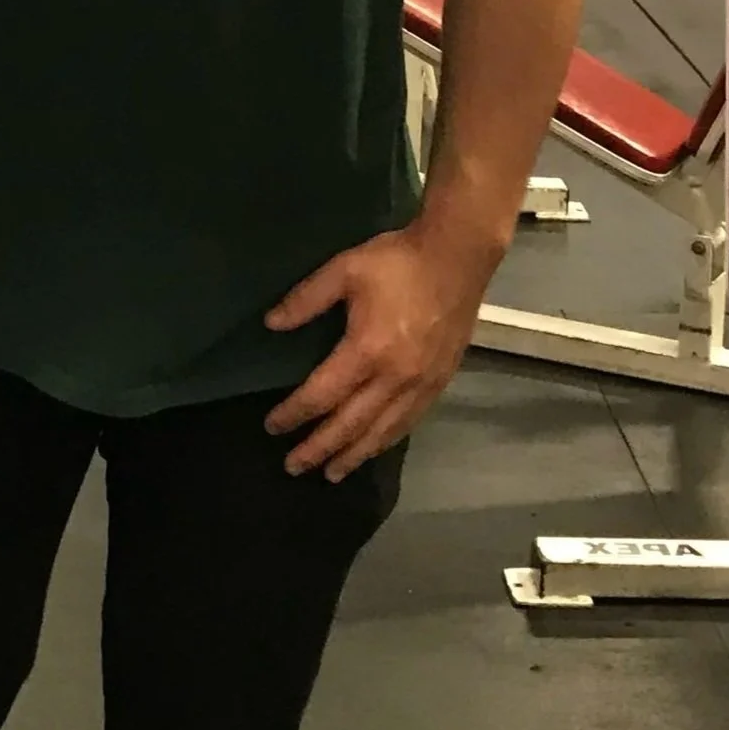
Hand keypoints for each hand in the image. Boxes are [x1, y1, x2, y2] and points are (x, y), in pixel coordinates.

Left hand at [264, 221, 494, 479]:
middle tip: (294, 467)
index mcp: (366, 351)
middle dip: (319, 448)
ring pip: (382, 431)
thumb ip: (305, 300)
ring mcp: (422, 384)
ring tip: (332, 473)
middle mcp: (394, 378)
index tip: (272, 427)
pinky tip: (375, 447)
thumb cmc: (398, 261)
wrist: (458, 256)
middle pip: (350, 425)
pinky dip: (387, 440)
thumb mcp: (344, 270)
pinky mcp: (441, 381)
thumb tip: (270, 324)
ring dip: (354, 454)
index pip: (321, 395)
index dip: (294, 414)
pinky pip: (410, 422)